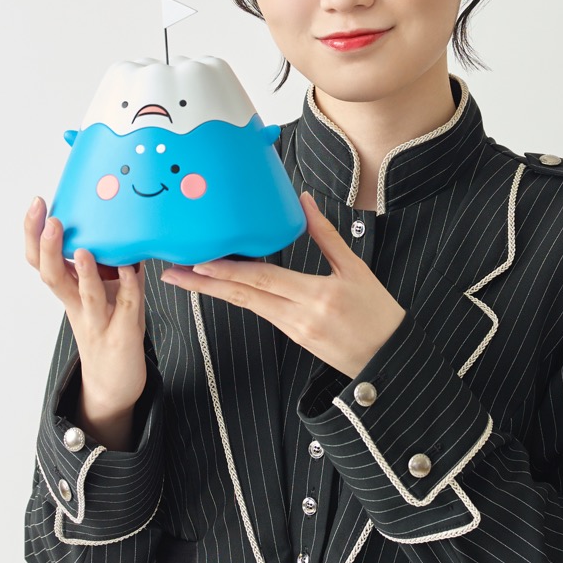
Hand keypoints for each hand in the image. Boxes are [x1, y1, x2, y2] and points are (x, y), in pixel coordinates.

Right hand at [23, 196, 146, 423]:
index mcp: (69, 292)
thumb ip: (109, 263)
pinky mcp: (121, 335)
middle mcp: (77, 306)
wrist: (114, 383)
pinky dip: (128, 285)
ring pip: (86, 295)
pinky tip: (132, 268)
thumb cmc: (108, 331)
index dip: (34, 234)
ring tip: (82, 250)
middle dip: (47, 247)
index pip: (42, 260)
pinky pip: (124, 307)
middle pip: (52, 275)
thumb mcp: (103, 293)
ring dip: (84, 272)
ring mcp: (98, 321)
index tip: (38, 204)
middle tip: (51, 222)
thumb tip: (119, 225)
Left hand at [160, 191, 404, 377]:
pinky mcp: (293, 338)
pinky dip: (240, 298)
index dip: (229, 271)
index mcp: (317, 296)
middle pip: (243, 297)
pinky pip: (261, 313)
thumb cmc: (379, 314)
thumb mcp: (356, 269)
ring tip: (188, 278)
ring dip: (215, 291)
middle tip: (173, 273)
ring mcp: (294, 330)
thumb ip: (326, 235)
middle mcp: (299, 317)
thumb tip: (305, 202)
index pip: (264, 280)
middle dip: (204, 285)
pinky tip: (223, 287)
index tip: (200, 261)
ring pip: (247, 306)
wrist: (389, 360)